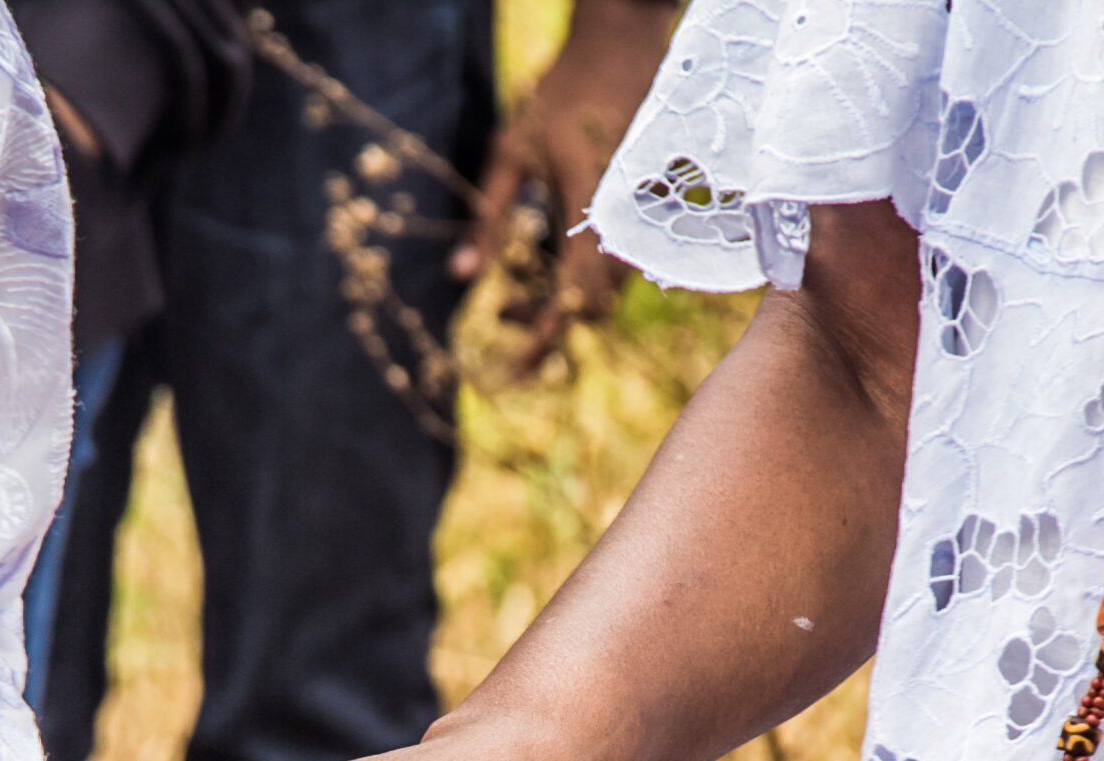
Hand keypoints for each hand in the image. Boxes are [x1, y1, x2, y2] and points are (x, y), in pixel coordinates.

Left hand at [452, 0, 675, 373]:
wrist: (622, 46)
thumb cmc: (562, 92)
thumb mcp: (511, 151)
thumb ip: (488, 218)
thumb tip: (459, 276)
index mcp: (591, 211)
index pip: (570, 302)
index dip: (542, 340)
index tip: (514, 371)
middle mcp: (623, 222)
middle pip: (593, 308)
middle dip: (547, 323)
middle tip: (500, 312)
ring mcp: (640, 218)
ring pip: (607, 290)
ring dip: (562, 301)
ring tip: (513, 288)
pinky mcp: (644, 212)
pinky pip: (614, 264)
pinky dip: (579, 276)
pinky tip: (543, 259)